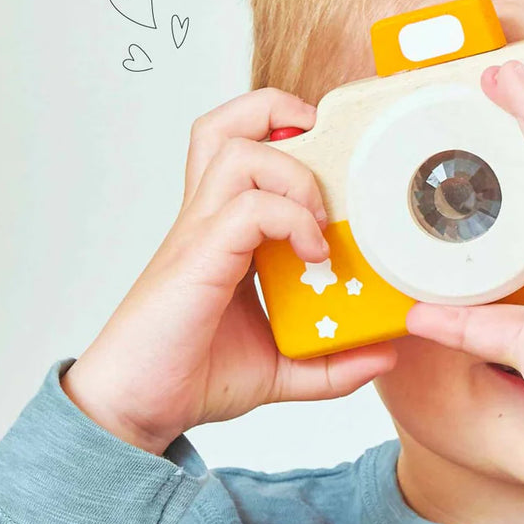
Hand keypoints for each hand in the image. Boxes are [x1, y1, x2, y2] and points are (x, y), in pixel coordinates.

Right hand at [61, 88, 397, 454]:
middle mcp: (208, 220)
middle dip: (279, 113)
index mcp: (224, 232)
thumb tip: (386, 355)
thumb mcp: (281, 370)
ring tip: (320, 222)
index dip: (287, 135)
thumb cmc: (191, 376)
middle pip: (225, 125)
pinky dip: (290, 219)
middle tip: (327, 156)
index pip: (243, 147)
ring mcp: (200, 234)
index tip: (337, 167)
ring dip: (294, 174)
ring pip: (236, 150)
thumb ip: (333, 363)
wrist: (138, 410)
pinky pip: (247, 208)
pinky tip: (312, 254)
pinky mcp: (198, 257)